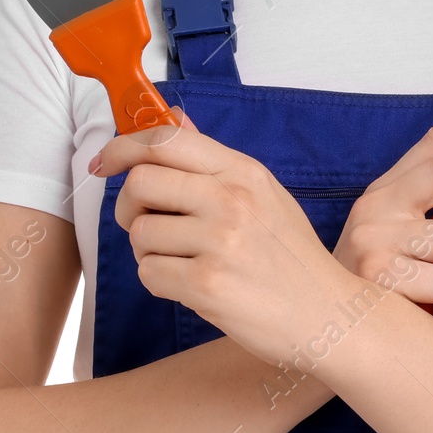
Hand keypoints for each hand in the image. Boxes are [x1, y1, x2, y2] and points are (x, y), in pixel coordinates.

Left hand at [93, 110, 362, 365]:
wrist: (327, 314)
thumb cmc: (291, 256)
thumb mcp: (262, 193)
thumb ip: (213, 160)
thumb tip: (173, 118)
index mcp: (243, 171)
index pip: (167, 141)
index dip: (123, 147)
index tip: (105, 162)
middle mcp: (231, 199)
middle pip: (141, 183)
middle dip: (129, 206)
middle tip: (146, 223)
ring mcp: (220, 242)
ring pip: (140, 233)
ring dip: (148, 251)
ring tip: (181, 260)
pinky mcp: (207, 285)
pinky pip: (149, 274)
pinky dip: (160, 281)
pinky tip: (189, 284)